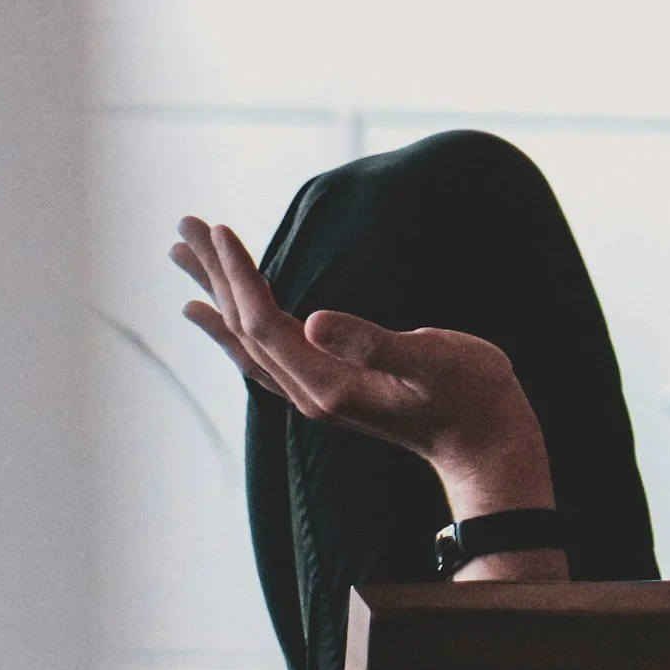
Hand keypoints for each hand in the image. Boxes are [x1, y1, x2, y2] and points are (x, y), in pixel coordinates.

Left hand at [171, 217, 557, 531]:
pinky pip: (266, 353)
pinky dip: (237, 326)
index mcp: (327, 384)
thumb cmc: (471, 396)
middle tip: (184, 227)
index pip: (264, 323)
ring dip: (217, 294)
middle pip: (244, 327)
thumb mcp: (433, 360)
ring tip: (188, 258)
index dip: (240, 276)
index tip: (222, 229)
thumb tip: (315, 322)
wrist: (485, 442)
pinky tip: (228, 313)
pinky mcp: (330, 387)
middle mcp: (310, 391)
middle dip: (213, 274)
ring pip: (249, 339)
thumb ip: (375, 344)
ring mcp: (317, 392)